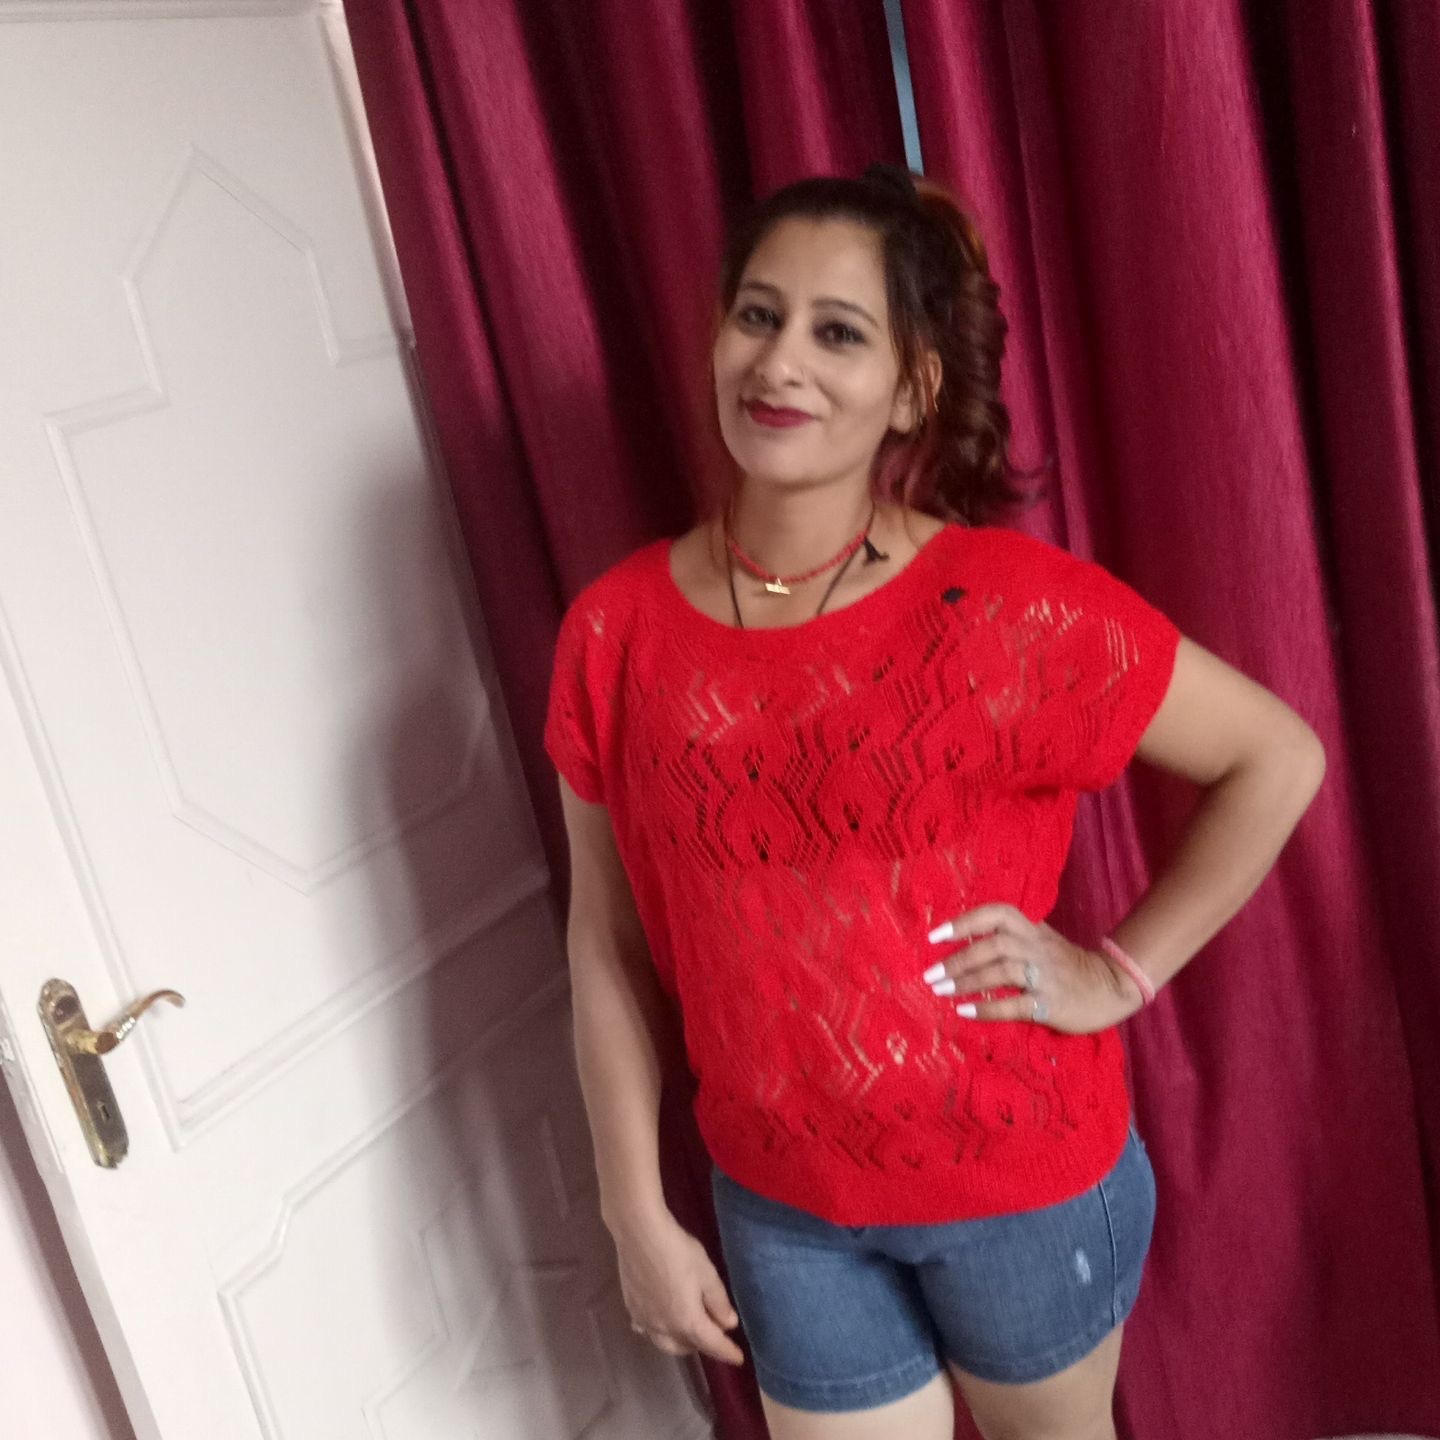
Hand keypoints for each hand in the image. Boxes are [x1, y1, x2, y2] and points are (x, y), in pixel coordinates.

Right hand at [610, 1209, 744, 1365]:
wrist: (639, 1234)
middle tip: (714, 1332)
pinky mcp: (630, 1308)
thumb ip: (719, 1301)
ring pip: (664, 1343)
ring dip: (680, 1341)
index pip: (712, 1344)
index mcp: (687, 1322)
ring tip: (688, 1329)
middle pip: (686, 1347)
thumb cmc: (677, 1250)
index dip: (727, 1352)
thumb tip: (729, 1324)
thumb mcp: (706, 1273)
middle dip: (702, 1345)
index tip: (738, 1358)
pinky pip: (646, 1330)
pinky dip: (658, 1331)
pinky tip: (659, 1319)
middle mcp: (664, 1328)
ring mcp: (644, 1320)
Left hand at [923, 903, 1141, 1033]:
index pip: (996, 914)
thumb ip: (1008, 937)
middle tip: (929, 974)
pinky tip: (965, 1011)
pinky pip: (1016, 1005)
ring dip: (967, 981)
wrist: (1111, 986)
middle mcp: (1036, 948)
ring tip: (940, 991)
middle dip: (958, 959)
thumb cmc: (1065, 964)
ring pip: (1002, 971)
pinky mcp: (1051, 1003)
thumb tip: (962, 941)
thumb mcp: (1039, 940)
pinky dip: (988, 1008)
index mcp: (1031, 929)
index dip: (964, 921)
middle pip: (994, 944)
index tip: (934, 936)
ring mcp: (1045, 975)